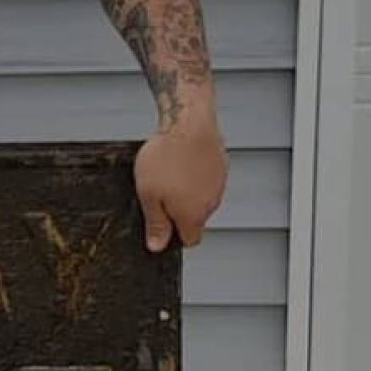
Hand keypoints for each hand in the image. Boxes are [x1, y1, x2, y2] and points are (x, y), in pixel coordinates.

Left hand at [134, 115, 227, 252]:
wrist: (190, 124)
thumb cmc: (167, 158)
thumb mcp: (149, 195)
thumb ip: (155, 224)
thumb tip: (157, 246)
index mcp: (192, 216)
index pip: (190, 241)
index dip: (174, 236)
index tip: (160, 224)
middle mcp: (210, 205)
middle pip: (195, 219)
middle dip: (177, 211)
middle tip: (158, 191)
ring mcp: (218, 186)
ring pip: (201, 198)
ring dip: (186, 192)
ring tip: (168, 171)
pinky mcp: (221, 167)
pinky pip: (205, 179)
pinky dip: (194, 175)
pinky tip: (180, 160)